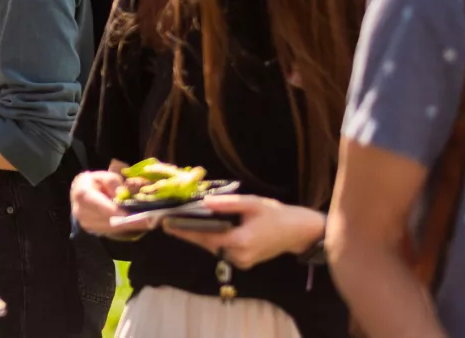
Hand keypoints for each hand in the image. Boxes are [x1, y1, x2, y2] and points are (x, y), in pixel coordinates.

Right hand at [71, 170, 152, 236]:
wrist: (79, 192)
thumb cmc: (94, 182)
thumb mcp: (103, 175)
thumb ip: (112, 182)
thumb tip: (121, 194)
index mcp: (83, 195)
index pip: (102, 206)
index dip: (119, 212)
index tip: (136, 216)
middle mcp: (82, 212)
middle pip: (110, 221)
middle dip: (132, 222)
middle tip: (151, 221)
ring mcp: (87, 224)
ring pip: (113, 228)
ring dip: (131, 226)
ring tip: (150, 222)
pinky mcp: (93, 230)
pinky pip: (112, 231)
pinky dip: (126, 228)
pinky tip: (139, 223)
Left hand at [161, 194, 325, 270]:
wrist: (298, 232)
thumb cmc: (277, 214)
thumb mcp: (251, 204)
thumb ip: (226, 204)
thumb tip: (204, 202)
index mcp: (240, 241)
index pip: (205, 236)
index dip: (184, 230)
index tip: (166, 224)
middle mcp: (238, 256)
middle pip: (206, 244)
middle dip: (188, 233)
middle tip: (167, 222)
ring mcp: (241, 262)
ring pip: (213, 248)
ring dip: (199, 237)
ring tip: (180, 224)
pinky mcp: (244, 262)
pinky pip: (222, 250)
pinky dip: (212, 240)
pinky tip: (203, 230)